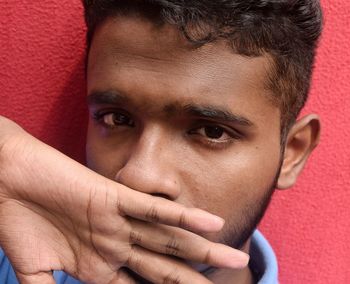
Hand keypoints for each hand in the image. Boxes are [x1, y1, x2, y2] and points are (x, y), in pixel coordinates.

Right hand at [0, 116, 248, 283]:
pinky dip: (181, 217)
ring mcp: (119, 222)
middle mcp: (117, 244)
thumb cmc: (18, 222)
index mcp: (100, 266)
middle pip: (165, 269)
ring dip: (202, 251)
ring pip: (169, 240)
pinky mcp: (114, 198)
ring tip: (236, 260)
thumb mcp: (35, 272)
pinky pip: (154, 209)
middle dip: (195, 283)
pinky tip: (211, 223)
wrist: (7, 181)